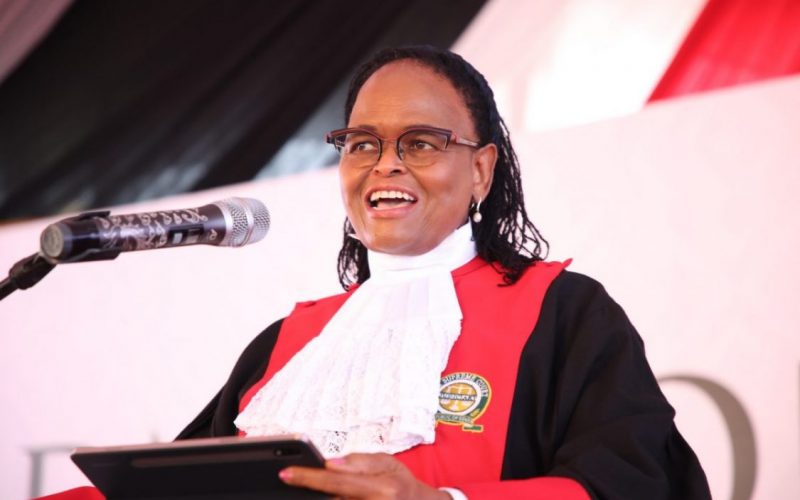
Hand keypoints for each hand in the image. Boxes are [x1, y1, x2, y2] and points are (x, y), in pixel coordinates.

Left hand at [279, 452, 451, 499]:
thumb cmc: (401, 483)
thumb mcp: (387, 462)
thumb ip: (359, 462)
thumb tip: (330, 464)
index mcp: (381, 488)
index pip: (336, 481)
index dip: (308, 478)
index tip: (286, 473)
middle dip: (311, 492)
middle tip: (291, 480)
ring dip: (322, 498)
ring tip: (309, 490)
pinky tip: (328, 495)